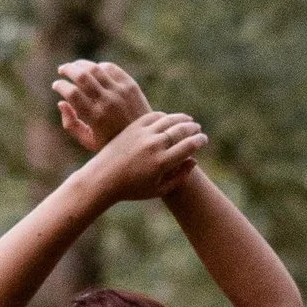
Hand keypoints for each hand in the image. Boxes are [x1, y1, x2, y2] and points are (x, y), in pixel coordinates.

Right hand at [53, 58, 152, 154]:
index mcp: (95, 117)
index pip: (71, 93)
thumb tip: (61, 103)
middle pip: (81, 76)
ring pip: (96, 68)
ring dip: (81, 64)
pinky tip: (93, 70)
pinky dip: (99, 66)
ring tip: (74, 66)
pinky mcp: (130, 85)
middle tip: (62, 70)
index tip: (56, 85)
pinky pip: (111, 68)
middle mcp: (107, 101)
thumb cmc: (112, 142)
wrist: (147, 138)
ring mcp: (120, 91)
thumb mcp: (88, 141)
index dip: (60, 86)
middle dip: (68, 69)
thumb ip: (70, 124)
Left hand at [91, 108, 206, 203]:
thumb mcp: (158, 190)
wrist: (103, 178)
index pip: (189, 146)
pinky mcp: (132, 128)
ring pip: (168, 120)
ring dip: (182, 119)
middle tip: (198, 129)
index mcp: (162, 163)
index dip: (200, 141)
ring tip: (189, 121)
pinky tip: (169, 119)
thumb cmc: (132, 189)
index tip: (204, 140)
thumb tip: (194, 161)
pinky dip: (164, 116)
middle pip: (181, 130)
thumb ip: (179, 178)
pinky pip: (153, 117)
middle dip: (193, 128)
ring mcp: (142, 134)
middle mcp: (154, 146)